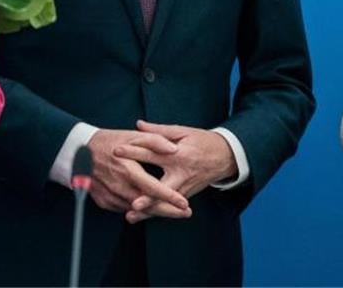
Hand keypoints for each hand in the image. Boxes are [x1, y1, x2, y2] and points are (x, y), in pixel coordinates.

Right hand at [87, 129, 188, 215]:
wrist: (79, 150)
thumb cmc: (109, 141)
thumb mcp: (132, 136)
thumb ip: (155, 140)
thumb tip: (174, 149)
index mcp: (127, 169)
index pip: (152, 188)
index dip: (169, 197)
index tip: (185, 203)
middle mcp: (118, 185)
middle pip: (146, 205)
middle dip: (168, 211)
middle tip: (185, 213)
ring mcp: (110, 195)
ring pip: (136, 210)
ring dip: (155, 213)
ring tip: (174, 213)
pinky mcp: (103, 201)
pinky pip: (124, 208)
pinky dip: (137, 210)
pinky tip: (150, 209)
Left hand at [113, 121, 237, 223]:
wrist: (226, 157)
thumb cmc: (203, 141)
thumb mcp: (183, 131)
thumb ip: (159, 130)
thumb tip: (138, 125)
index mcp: (179, 154)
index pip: (153, 152)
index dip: (134, 151)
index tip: (116, 151)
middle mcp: (182, 173)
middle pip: (161, 186)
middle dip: (147, 195)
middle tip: (132, 201)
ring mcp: (185, 187)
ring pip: (165, 201)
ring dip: (149, 210)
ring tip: (131, 215)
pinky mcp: (187, 195)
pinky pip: (169, 205)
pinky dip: (156, 211)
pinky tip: (142, 216)